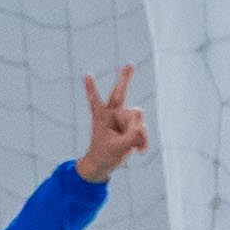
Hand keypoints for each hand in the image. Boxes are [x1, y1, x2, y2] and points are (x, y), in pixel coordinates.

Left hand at [73, 64, 150, 182]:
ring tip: (132, 148)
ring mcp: (122, 120)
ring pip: (137, 120)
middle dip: (125, 78)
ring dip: (138, 136)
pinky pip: (142, 130)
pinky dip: (143, 141)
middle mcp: (112, 114)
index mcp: (101, 117)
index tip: (87, 75)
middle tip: (129, 64)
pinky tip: (139, 150)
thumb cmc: (104, 154)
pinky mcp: (131, 127)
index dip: (92, 89)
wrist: (104, 164)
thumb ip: (132, 134)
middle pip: (120, 93)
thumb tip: (142, 117)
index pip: (96, 100)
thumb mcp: (118, 147)